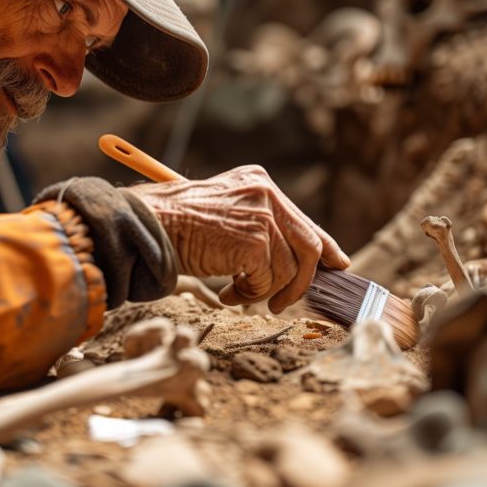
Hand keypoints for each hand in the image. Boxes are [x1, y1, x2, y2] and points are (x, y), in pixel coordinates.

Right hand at [126, 165, 350, 313]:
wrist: (149, 225)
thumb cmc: (178, 226)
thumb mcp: (226, 216)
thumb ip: (260, 229)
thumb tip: (297, 263)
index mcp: (259, 183)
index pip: (304, 220)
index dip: (326, 248)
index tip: (337, 267)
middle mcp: (265, 194)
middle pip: (309, 245)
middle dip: (301, 281)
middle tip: (283, 302)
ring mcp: (261, 216)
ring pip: (288, 270)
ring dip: (263, 292)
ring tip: (236, 294)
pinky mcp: (254, 240)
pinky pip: (267, 280)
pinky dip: (250, 294)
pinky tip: (227, 292)